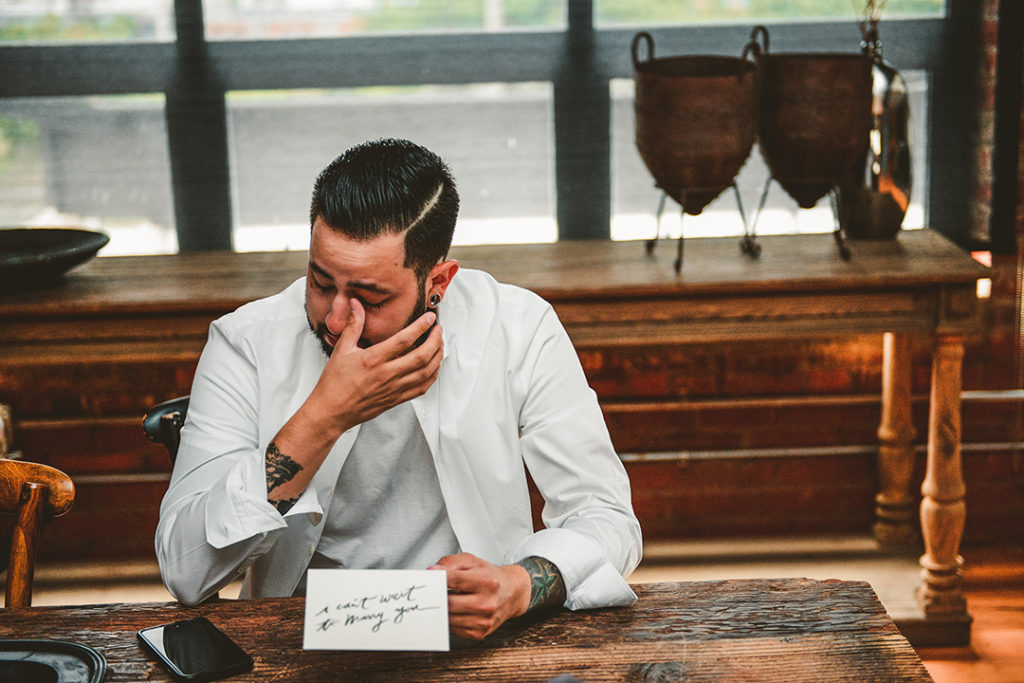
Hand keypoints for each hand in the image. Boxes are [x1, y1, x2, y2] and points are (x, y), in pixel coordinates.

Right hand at [309, 299, 442, 435]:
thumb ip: (353, 325)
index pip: (404, 339)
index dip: (421, 326)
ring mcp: (394, 388)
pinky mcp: (396, 399)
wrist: (332, 411)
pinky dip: (432, 376)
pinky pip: (422, 388)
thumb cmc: (334, 383)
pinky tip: (434, 367)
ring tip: (440, 345)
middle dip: (436, 340)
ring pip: (426, 372)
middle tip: (438, 330)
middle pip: (422, 356)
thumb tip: (355, 305)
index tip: (429, 318)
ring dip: (437, 357)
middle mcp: (387, 374)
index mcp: (374, 359)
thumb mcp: (342, 349)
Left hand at [429, 553, 530, 640]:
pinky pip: (453, 629)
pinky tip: (453, 611)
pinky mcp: (479, 633)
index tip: (429, 577)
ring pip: (449, 618)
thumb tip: (433, 571)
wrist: (511, 594)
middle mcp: (487, 603)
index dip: (438, 579)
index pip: (455, 580)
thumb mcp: (473, 562)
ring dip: (441, 609)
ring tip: (443, 600)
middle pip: (449, 602)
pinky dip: (449, 620)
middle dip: (436, 597)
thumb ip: (451, 562)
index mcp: (486, 582)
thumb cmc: (490, 577)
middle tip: (430, 592)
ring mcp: (483, 621)